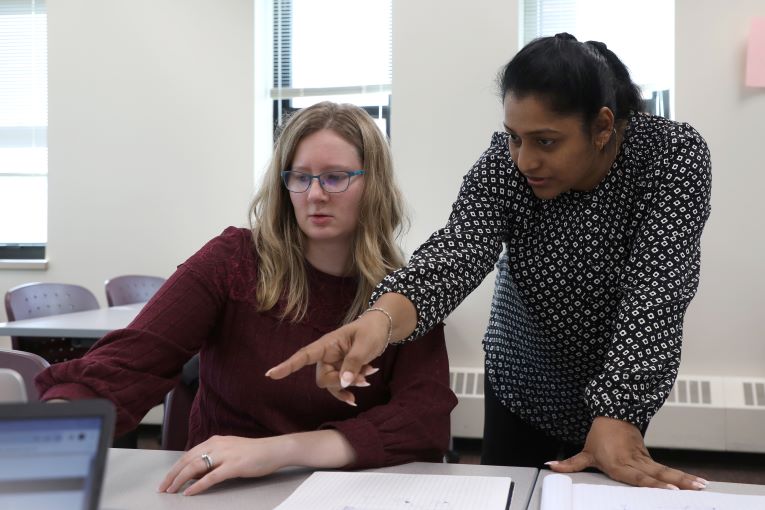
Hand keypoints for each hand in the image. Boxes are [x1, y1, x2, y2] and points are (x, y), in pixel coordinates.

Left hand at [158, 435, 285, 495]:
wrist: (275, 449)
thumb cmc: (254, 452)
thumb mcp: (230, 450)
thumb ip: (214, 458)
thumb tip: (196, 472)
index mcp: (215, 441)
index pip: (189, 454)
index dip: (175, 467)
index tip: (166, 479)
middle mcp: (217, 445)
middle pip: (188, 460)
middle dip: (172, 475)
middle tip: (163, 487)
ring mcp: (226, 455)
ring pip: (195, 467)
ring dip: (180, 480)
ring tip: (171, 490)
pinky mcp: (234, 466)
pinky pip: (211, 477)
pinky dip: (198, 485)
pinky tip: (189, 492)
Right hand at [266, 310, 389, 403]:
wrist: (381, 328)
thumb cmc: (370, 331)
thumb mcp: (364, 345)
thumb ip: (353, 363)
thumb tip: (342, 382)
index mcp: (327, 344)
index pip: (303, 356)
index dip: (287, 366)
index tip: (270, 375)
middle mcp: (327, 355)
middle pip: (323, 378)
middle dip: (340, 383)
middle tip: (364, 379)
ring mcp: (334, 364)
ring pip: (333, 385)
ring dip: (349, 385)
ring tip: (368, 378)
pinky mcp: (341, 370)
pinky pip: (342, 384)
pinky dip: (353, 385)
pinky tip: (367, 379)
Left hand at [548, 416, 707, 489]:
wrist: (612, 414)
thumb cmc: (599, 436)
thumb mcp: (585, 452)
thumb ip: (570, 464)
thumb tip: (551, 467)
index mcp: (618, 463)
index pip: (637, 476)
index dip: (652, 483)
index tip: (668, 488)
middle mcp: (634, 462)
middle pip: (656, 474)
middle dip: (675, 482)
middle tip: (691, 489)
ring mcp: (644, 459)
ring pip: (665, 471)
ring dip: (684, 479)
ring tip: (701, 486)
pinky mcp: (649, 458)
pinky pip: (666, 469)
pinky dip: (682, 476)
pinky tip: (697, 483)